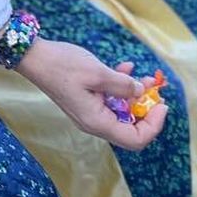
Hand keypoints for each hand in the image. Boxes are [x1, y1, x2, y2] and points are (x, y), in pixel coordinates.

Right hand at [15, 42, 165, 150]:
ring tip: (146, 77)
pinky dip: (121, 88)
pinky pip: (110, 101)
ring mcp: (90, 112)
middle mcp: (94, 122)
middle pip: (131, 129)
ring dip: (136, 96)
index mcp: (97, 121)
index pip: (135, 139)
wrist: (34, 57)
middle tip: (156, 90)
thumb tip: (140, 92)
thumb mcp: (97, 72)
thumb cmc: (63, 65)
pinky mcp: (86, 101)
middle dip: (147, 110)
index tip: (162, 104)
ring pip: (122, 113)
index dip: (154, 125)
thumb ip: (122, 85)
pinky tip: (126, 68)